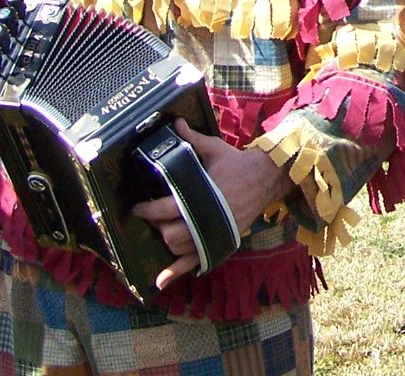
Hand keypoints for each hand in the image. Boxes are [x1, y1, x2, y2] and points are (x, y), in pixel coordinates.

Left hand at [131, 123, 291, 289]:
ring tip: (159, 233)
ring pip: (181, 249)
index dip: (147, 211)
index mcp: (201, 195)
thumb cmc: (238, 163)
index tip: (136, 208)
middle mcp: (206, 219)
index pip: (166, 209)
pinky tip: (161, 281)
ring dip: (166, 244)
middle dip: (155, 227)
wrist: (267, 178)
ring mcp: (214, 233)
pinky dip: (178, 271)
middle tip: (149, 218)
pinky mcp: (222, 241)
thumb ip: (192, 139)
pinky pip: (198, 261)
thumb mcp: (214, 148)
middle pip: (170, 234)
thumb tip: (175, 123)